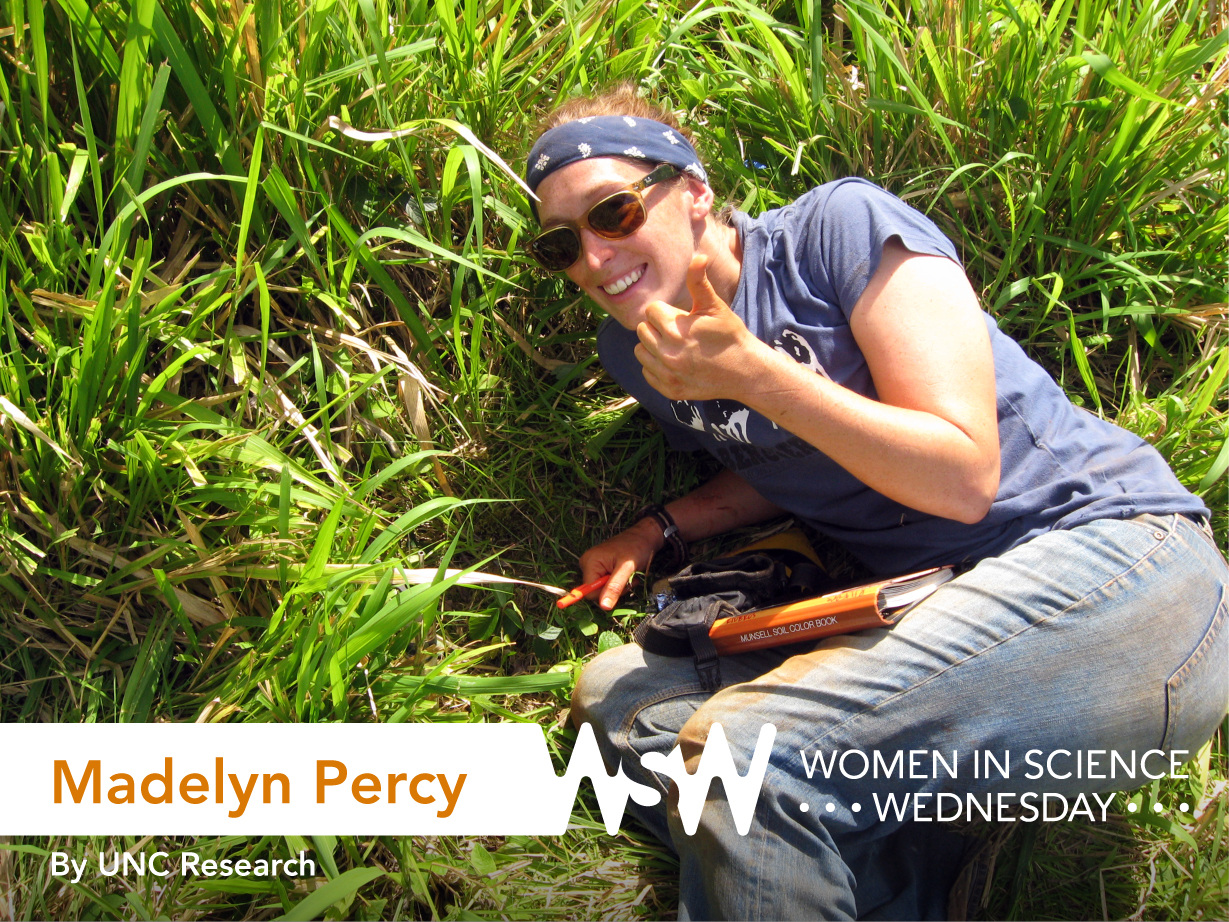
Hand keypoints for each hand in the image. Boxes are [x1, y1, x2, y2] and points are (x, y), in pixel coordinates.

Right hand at [577, 519, 663, 609]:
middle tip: (628, 579)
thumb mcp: (627, 569)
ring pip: (603, 590)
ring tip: (628, 574)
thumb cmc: (636, 548)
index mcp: (589, 562)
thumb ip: (614, 587)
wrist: (643, 537)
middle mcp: (587, 564)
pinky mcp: (599, 568)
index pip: (590, 593)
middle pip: (596, 592)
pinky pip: (606, 584)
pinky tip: (625, 574)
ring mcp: (593, 566)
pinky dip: (618, 583)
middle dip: (614, 590)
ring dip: (618, 587)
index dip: (606, 594)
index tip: (621, 585)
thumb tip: (604, 607)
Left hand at [634, 254, 770, 401]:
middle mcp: (668, 353)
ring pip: (640, 351)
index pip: (651, 310)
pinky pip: (646, 372)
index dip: (666, 311)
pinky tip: (674, 362)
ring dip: (652, 346)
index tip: (681, 316)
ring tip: (674, 345)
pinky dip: (656, 366)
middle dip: (657, 327)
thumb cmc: (730, 335)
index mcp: (676, 328)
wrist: (745, 371)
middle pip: (642, 330)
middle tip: (678, 331)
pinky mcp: (669, 390)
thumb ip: (699, 282)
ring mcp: (668, 374)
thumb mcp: (715, 306)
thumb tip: (699, 256)